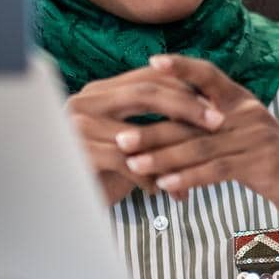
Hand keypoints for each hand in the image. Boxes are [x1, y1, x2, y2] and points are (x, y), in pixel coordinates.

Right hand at [66, 65, 217, 205]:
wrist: (59, 202)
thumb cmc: (100, 172)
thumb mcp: (127, 141)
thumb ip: (150, 121)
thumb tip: (203, 109)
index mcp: (100, 92)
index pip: (148, 77)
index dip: (185, 86)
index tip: (216, 101)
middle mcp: (86, 101)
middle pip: (147, 92)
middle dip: (187, 106)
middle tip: (219, 121)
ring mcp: (77, 125)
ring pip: (140, 132)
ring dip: (174, 151)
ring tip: (201, 165)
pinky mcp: (77, 153)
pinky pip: (126, 163)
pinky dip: (151, 178)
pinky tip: (169, 193)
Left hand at [117, 54, 278, 219]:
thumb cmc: (274, 162)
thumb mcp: (247, 136)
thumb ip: (216, 127)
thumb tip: (175, 125)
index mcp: (243, 101)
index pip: (209, 75)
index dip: (182, 67)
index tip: (150, 63)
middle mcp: (248, 113)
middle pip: (192, 117)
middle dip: (153, 128)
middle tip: (119, 136)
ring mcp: (255, 137)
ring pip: (198, 145)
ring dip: (162, 156)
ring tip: (133, 164)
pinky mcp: (259, 164)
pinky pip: (215, 169)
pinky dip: (187, 178)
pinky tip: (165, 186)